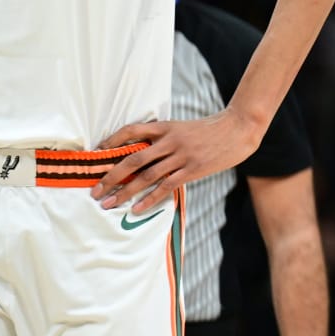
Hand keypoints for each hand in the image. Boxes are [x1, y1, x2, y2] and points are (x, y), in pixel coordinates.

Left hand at [93, 107, 261, 210]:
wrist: (239, 129)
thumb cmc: (212, 130)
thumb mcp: (184, 127)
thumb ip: (165, 138)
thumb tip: (143, 153)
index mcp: (166, 127)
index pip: (131, 130)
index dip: (112, 141)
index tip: (96, 154)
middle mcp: (170, 141)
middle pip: (133, 160)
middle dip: (111, 177)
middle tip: (95, 191)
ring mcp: (182, 156)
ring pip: (146, 176)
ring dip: (125, 192)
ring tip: (109, 204)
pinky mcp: (193, 169)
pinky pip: (166, 186)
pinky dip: (149, 199)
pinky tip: (136, 209)